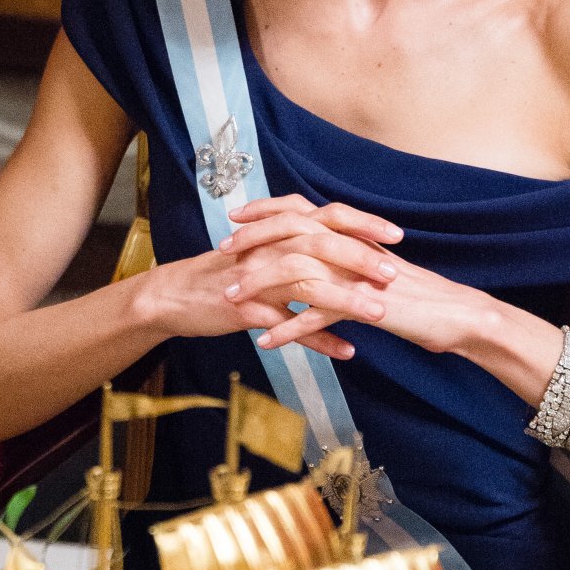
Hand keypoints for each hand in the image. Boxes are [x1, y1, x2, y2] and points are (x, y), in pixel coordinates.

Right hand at [141, 196, 403, 359]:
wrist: (173, 296)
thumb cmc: (222, 276)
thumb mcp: (261, 252)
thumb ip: (295, 244)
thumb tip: (336, 246)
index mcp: (278, 231)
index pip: (327, 217)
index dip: (362, 223)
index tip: (396, 234)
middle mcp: (270, 248)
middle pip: (322, 245)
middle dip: (361, 258)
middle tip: (394, 274)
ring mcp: (257, 278)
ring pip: (307, 284)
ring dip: (347, 300)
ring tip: (379, 314)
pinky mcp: (246, 308)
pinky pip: (287, 324)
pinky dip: (318, 339)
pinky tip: (345, 352)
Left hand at [224, 195, 489, 356]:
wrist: (459, 315)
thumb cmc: (420, 298)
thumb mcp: (377, 272)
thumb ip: (349, 261)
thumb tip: (322, 260)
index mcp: (354, 235)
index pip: (303, 210)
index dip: (267, 211)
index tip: (237, 217)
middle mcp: (352, 247)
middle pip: (292, 232)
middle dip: (252, 239)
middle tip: (223, 251)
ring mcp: (357, 275)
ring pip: (298, 270)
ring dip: (260, 284)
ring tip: (232, 299)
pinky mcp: (365, 306)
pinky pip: (318, 316)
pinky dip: (288, 329)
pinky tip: (265, 341)